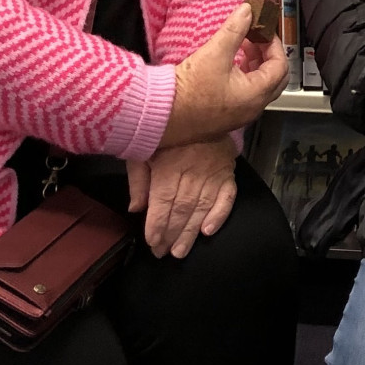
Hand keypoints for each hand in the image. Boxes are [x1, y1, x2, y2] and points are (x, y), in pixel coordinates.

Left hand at [126, 138, 238, 257]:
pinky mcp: (228, 172)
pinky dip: (220, 214)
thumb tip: (135, 208)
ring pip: (202, 207)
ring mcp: (214, 172)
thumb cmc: (167, 134)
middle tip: (164, 253)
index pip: (163, 201)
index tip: (152, 242)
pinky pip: (227, 196)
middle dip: (172, 234)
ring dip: (191, 232)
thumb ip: (138, 178)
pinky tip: (209, 230)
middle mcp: (193, 170)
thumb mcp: (144, 150)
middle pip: (182, 208)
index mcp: (169, 164)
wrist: (201, 110)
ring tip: (181, 251)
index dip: (157, 225)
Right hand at [162, 2, 288, 147]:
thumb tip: (248, 11)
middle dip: (269, 55)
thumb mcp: (215, 52)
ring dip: (257, 65)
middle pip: (275, 78)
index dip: (275, 44)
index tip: (264, 30)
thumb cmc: (188, 89)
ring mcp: (240, 115)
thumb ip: (235, 29)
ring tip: (244, 46)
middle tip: (258, 38)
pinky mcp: (227, 116)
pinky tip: (232, 65)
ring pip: (261, 87)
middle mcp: (253, 108)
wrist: (161, 114)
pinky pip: (247, 95)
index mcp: (255, 95)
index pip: (280, 66)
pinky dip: (246, 77)